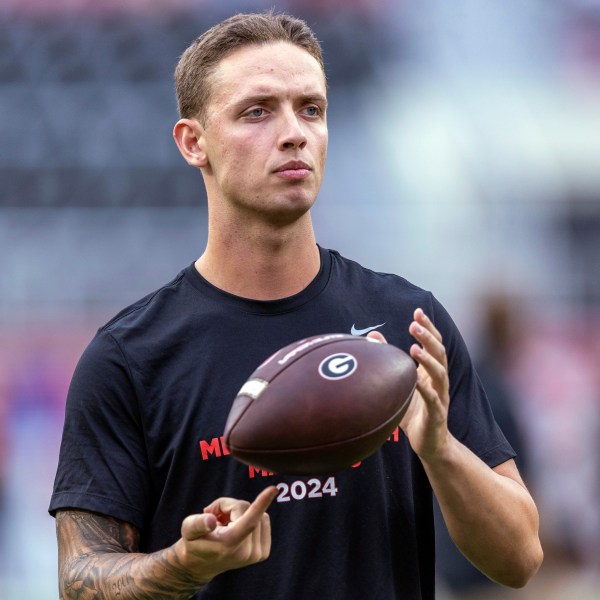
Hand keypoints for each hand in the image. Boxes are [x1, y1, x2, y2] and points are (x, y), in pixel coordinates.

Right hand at [174, 486, 277, 584]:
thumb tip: (211, 521)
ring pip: (258, 513)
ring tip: (225, 524)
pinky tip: (237, 528)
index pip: (249, 522)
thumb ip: (197, 523)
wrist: (200, 564)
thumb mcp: (188, 529)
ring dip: (242, 512)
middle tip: (215, 516)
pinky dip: (253, 518)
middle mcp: (246, 553)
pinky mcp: (263, 553)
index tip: (273, 489)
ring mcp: (256, 555)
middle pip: (247, 508)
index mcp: (229, 545)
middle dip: (231, 506)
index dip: (261, 503)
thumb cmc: (194, 541)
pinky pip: (264, 520)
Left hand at [367, 307, 450, 460]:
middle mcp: (439, 380)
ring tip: (414, 347)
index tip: (417, 312)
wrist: (430, 443)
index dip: (428, 327)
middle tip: (414, 324)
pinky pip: (433, 399)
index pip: (434, 344)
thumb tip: (372, 336)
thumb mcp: (400, 383)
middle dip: (428, 337)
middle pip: (439, 353)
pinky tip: (416, 381)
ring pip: (439, 373)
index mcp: (431, 371)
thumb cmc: (414, 411)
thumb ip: (389, 360)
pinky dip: (425, 389)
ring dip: (427, 359)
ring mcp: (440, 396)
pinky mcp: (436, 414)